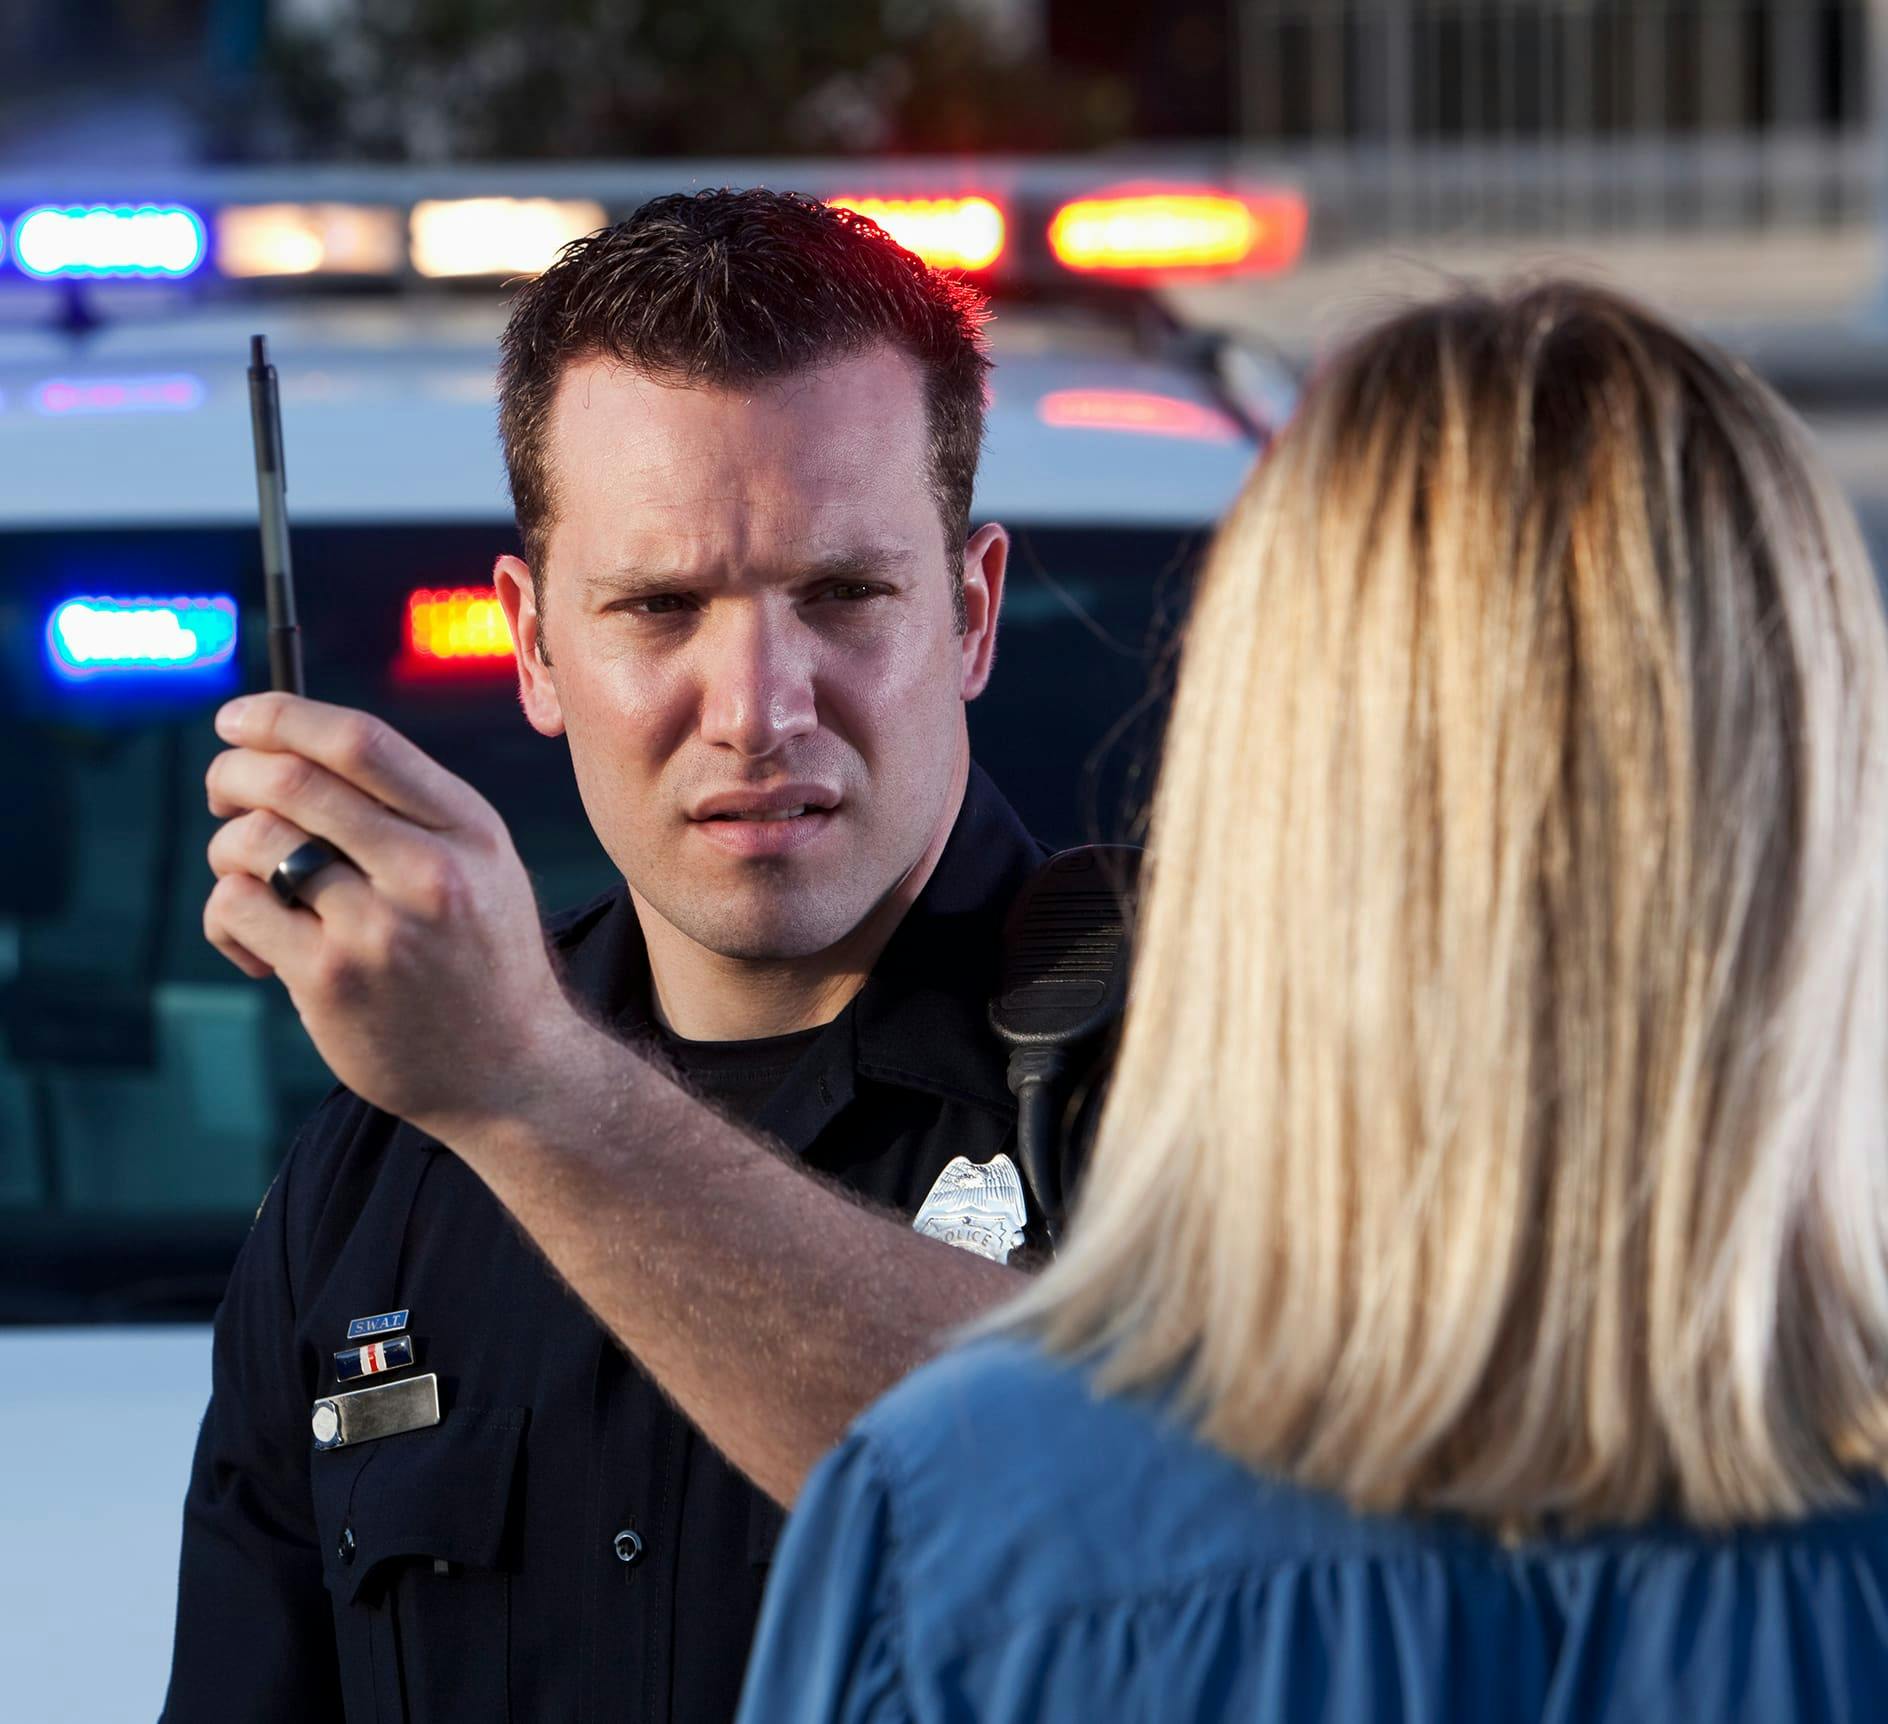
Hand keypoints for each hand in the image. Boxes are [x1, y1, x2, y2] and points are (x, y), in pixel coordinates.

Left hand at [203, 692, 576, 1136]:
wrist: (510, 1068)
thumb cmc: (478, 957)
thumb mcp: (479, 863)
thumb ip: (408, 808)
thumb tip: (288, 747)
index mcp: (468, 827)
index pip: (360, 741)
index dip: (281, 716)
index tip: (236, 718)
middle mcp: (429, 869)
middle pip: (293, 780)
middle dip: (231, 774)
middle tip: (222, 793)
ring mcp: (379, 927)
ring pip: (255, 842)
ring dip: (228, 851)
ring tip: (248, 883)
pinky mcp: (331, 980)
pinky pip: (238, 909)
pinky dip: (226, 916)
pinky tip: (256, 945)